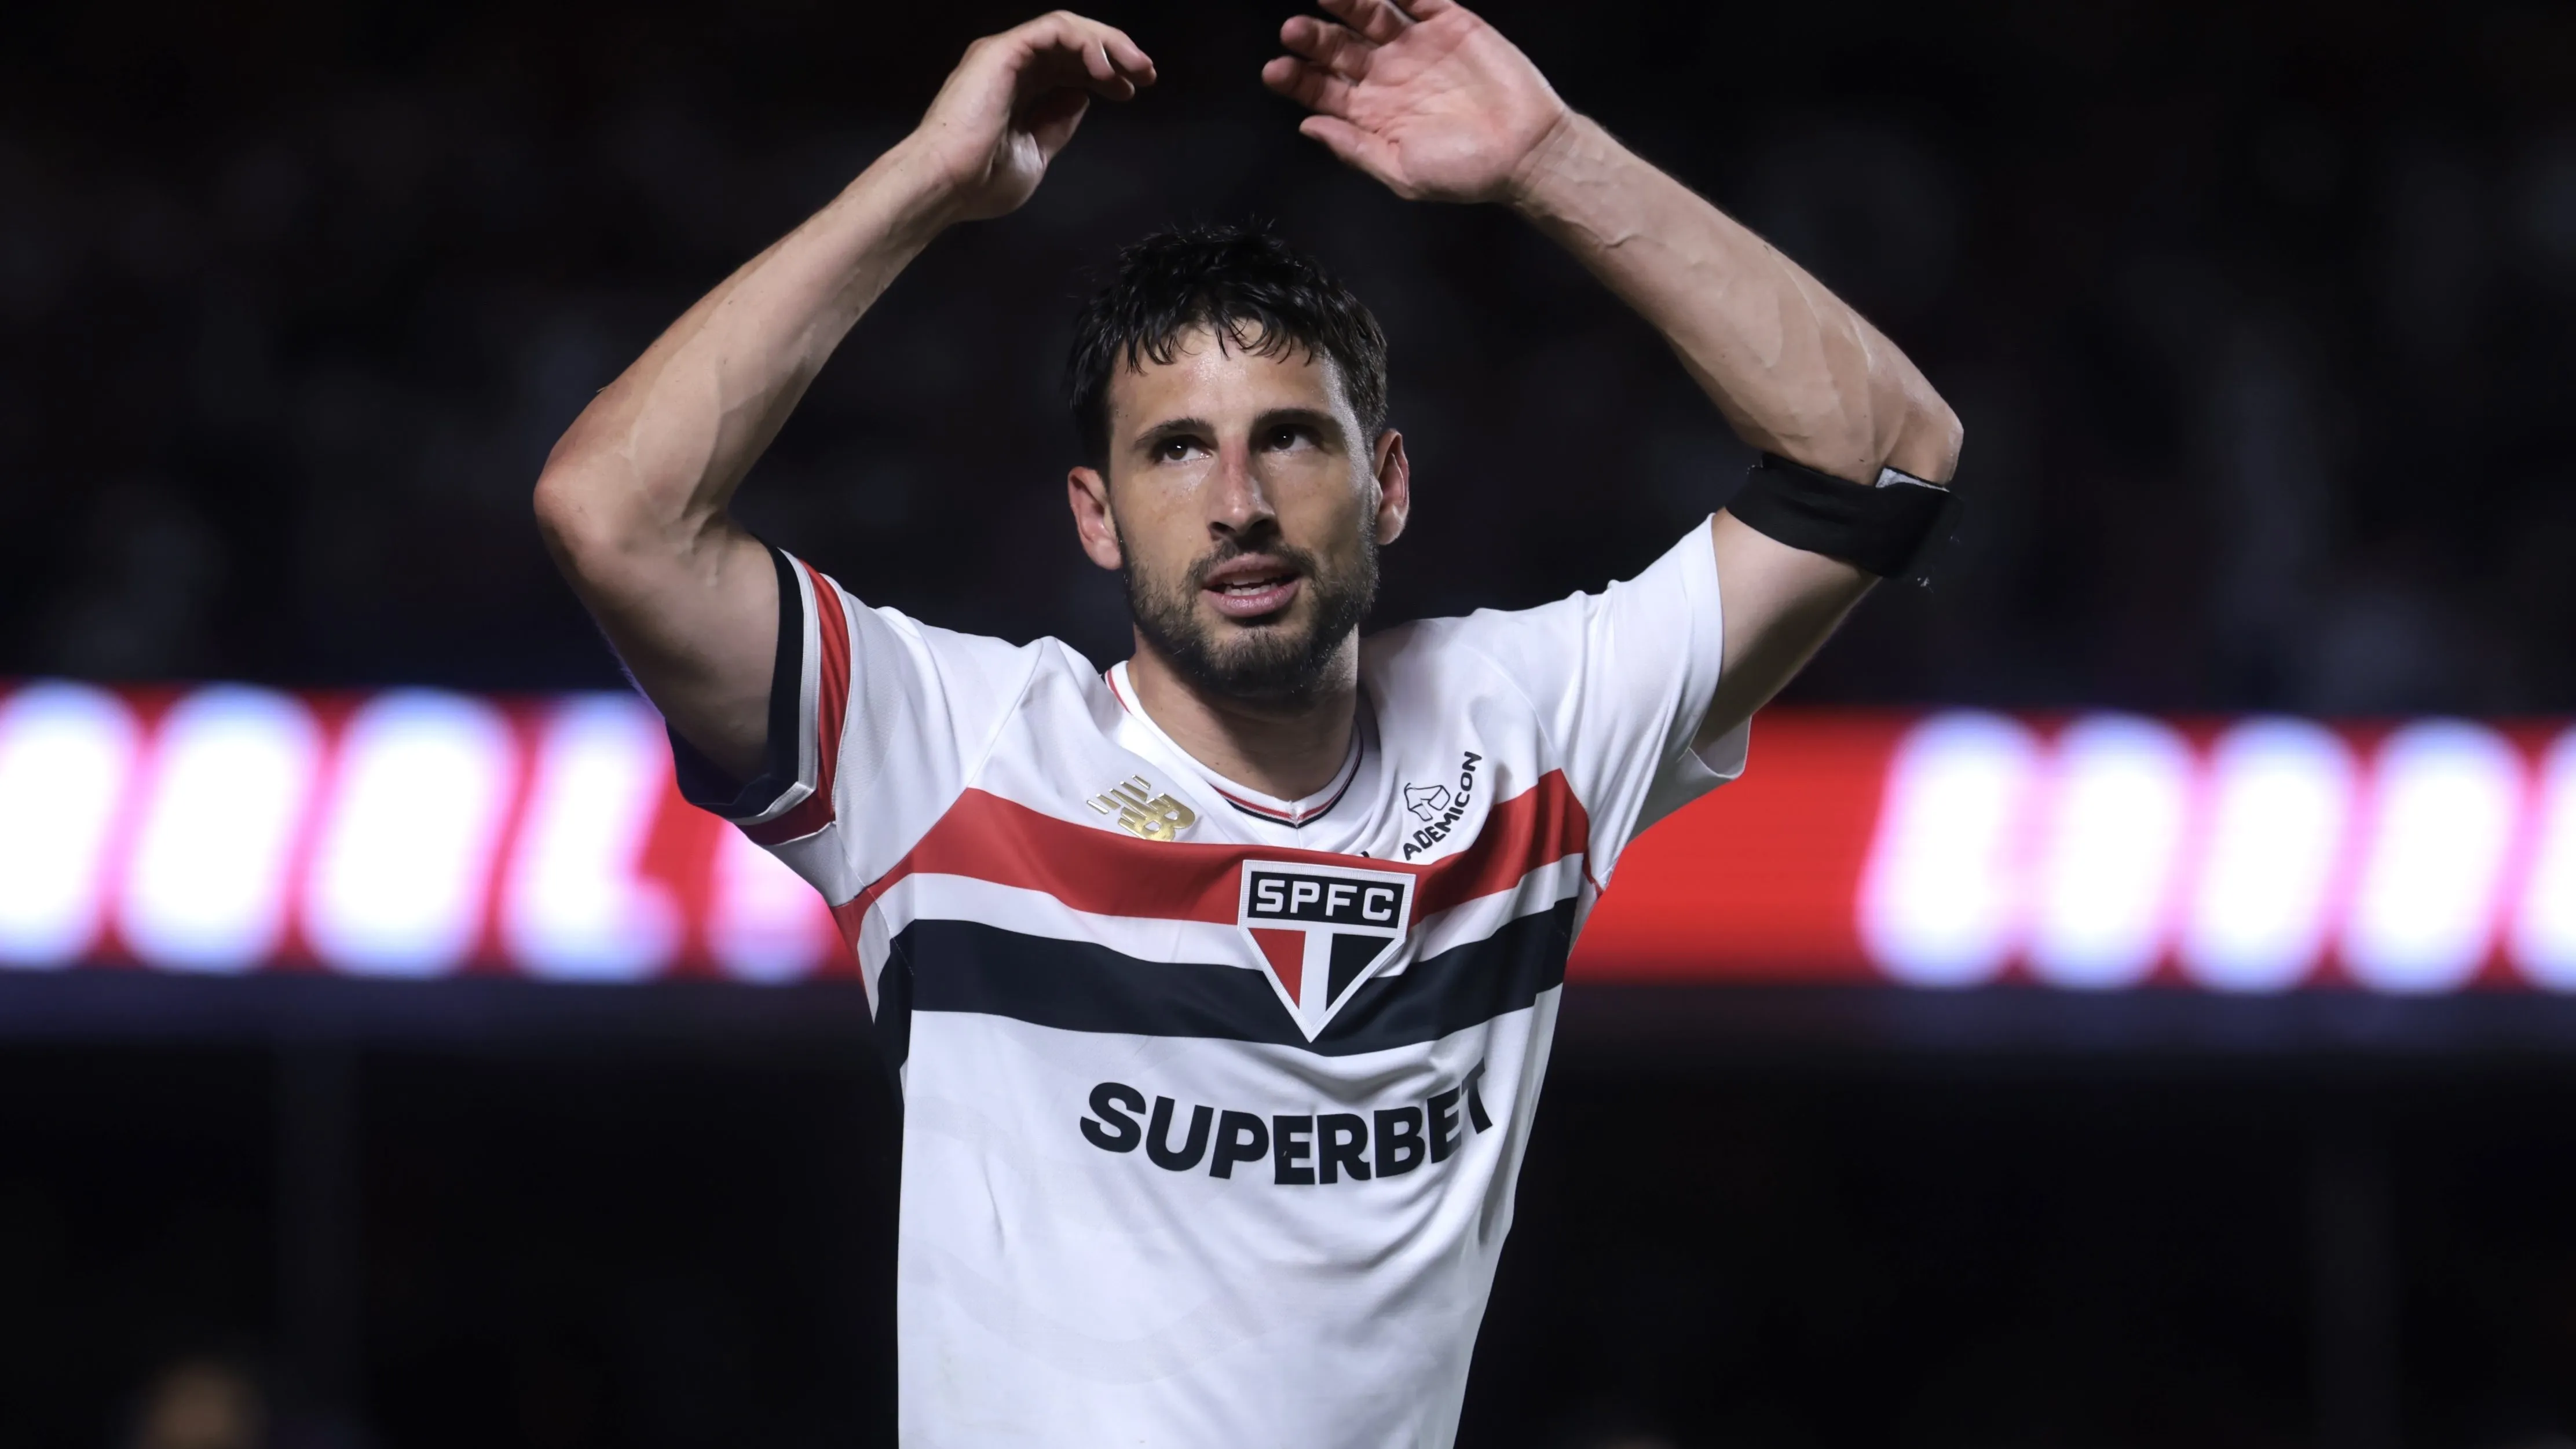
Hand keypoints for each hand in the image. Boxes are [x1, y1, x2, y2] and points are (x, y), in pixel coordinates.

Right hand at [907, 12, 1155, 223]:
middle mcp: (1011, 66)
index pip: (1068, 67)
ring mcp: (1006, 54)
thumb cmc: (981, 181)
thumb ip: (1057, 123)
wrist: (946, 185)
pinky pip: (1054, 29)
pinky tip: (1106, 70)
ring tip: (1136, 68)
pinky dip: (1086, 43)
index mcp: (1017, 89)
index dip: (1105, 74)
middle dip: (1117, 54)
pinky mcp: (1003, 50)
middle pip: (1073, 44)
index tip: (1132, 91)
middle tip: (1147, 73)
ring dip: (1109, 44)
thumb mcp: (1035, 153)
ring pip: (1068, 29)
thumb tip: (1082, 98)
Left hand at [1261, 0, 1568, 204]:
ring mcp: (1417, 45)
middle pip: (1338, 48)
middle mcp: (1387, 74)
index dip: (1297, 79)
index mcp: (1371, 112)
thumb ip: (1354, 148)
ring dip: (1346, 3)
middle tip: (1294, 31)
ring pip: (1371, 15)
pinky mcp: (1450, 22)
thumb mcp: (1402, 173)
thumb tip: (1307, 126)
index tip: (1275, 70)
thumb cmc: (1465, 173)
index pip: (1321, 89)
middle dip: (1314, 39)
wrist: (1527, 152)